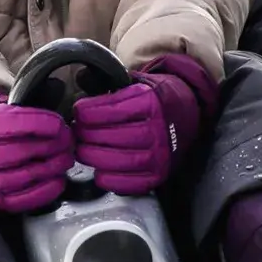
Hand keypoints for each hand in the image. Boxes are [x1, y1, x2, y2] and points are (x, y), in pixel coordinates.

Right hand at [0, 90, 74, 212]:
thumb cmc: (6, 131)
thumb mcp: (15, 110)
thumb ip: (36, 100)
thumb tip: (59, 85)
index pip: (20, 124)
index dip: (44, 124)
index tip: (60, 125)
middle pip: (27, 149)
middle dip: (55, 145)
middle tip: (70, 142)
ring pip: (30, 173)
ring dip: (54, 166)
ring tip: (66, 158)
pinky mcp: (1, 199)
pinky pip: (27, 198)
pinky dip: (48, 189)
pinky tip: (58, 179)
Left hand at [72, 56, 212, 194]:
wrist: (184, 115)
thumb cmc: (151, 100)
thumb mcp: (134, 84)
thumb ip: (110, 86)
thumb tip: (81, 77)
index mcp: (151, 103)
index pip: (114, 110)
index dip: (89, 112)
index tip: (78, 112)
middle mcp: (158, 129)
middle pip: (115, 136)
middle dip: (87, 136)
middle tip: (76, 133)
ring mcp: (160, 154)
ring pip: (121, 160)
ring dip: (94, 157)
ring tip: (81, 150)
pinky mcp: (158, 175)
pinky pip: (131, 183)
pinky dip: (110, 180)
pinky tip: (98, 171)